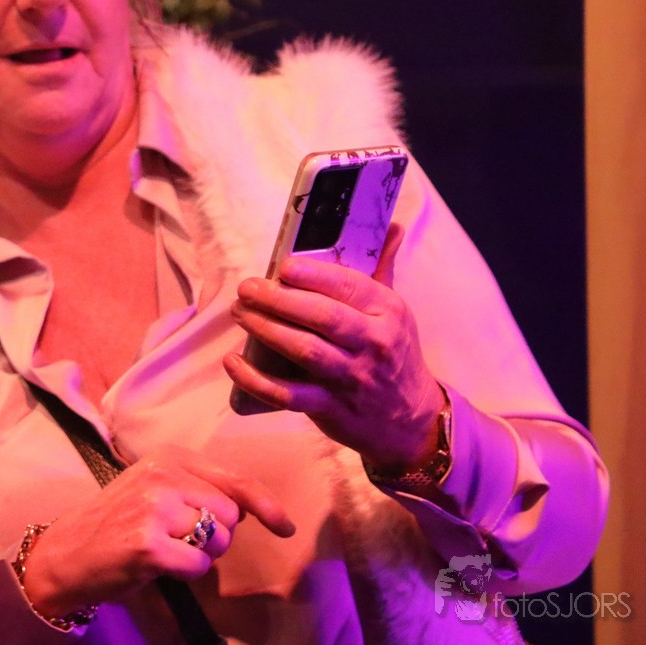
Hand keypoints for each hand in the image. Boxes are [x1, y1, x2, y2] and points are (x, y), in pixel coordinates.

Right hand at [19, 444, 294, 618]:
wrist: (66, 553)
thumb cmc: (115, 524)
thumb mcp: (154, 489)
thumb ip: (198, 489)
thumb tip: (251, 506)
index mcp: (167, 457)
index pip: (233, 479)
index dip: (265, 504)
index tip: (285, 526)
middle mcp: (162, 475)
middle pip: (230, 514)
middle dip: (216, 535)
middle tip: (180, 540)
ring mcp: (154, 507)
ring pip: (217, 539)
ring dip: (200, 554)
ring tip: (165, 550)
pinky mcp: (148, 543)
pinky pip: (198, 565)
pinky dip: (186, 573)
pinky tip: (158, 566)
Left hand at [223, 223, 446, 470]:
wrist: (411, 419)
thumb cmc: (394, 354)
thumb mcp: (395, 311)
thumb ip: (383, 267)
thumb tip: (391, 224)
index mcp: (388, 311)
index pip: (350, 286)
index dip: (313, 275)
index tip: (282, 267)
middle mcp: (373, 342)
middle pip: (322, 316)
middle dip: (280, 300)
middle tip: (247, 288)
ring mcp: (352, 378)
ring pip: (305, 350)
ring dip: (266, 330)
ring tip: (240, 313)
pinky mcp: (332, 409)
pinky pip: (288, 394)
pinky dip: (256, 380)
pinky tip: (234, 362)